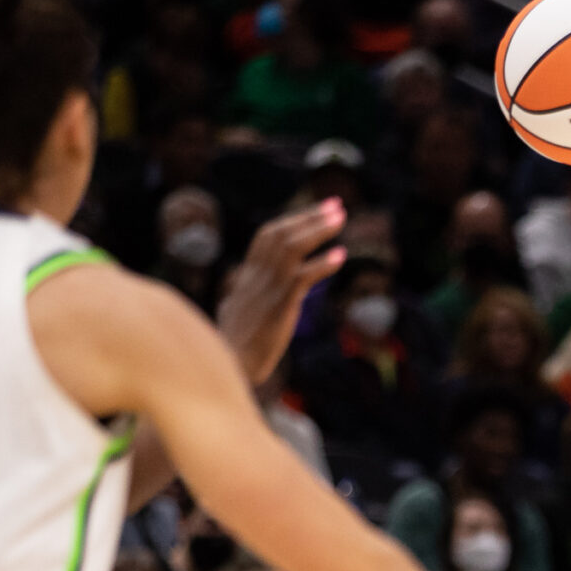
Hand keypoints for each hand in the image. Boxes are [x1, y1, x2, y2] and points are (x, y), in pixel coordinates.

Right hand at [215, 199, 347, 385]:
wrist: (229, 366)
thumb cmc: (230, 346)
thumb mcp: (232, 314)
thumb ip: (236, 301)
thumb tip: (231, 300)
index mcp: (247, 275)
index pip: (268, 236)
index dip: (292, 221)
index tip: (316, 211)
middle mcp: (255, 275)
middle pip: (281, 234)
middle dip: (309, 216)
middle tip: (336, 205)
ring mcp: (267, 288)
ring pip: (292, 248)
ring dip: (318, 230)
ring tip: (341, 219)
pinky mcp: (279, 306)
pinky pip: (302, 277)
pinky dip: (322, 264)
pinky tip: (341, 255)